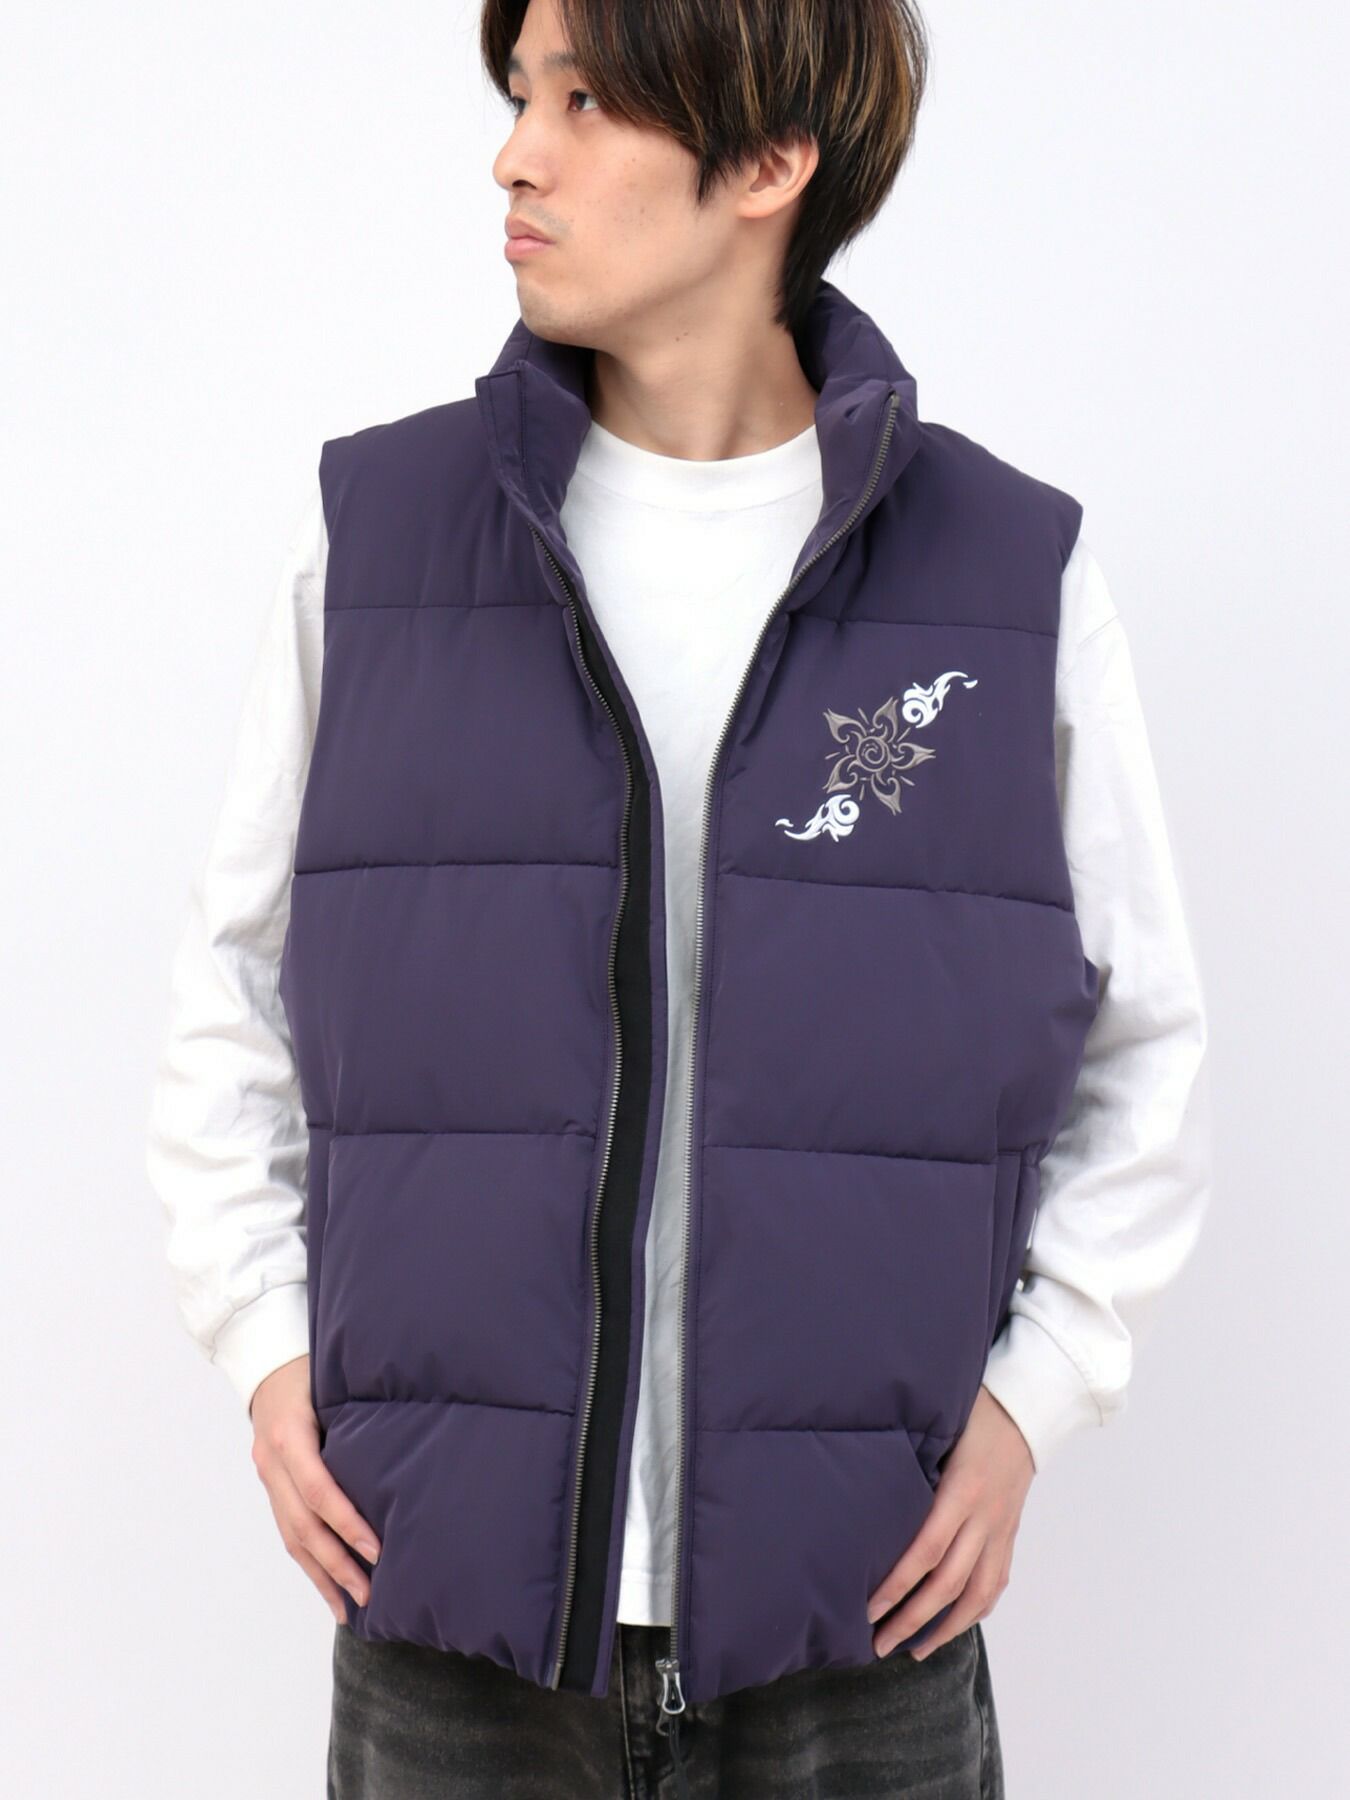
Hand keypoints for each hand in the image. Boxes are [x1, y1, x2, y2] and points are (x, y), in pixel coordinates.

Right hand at [249, 1355, 381, 1625]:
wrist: (264, 1358)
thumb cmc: (312, 1364)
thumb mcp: (333, 1381)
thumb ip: (359, 1414)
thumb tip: (408, 1447)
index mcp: (289, 1435)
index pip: (318, 1490)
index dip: (347, 1524)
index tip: (377, 1551)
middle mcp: (272, 1462)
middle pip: (302, 1526)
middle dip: (336, 1565)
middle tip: (370, 1595)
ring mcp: (267, 1476)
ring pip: (291, 1538)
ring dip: (321, 1575)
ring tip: (349, 1609)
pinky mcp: (270, 1485)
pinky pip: (287, 1531)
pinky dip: (308, 1562)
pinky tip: (328, 1584)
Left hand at [866, 1384, 1034, 1658]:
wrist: (1027, 1410)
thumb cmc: (972, 1412)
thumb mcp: (937, 1431)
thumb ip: (910, 1464)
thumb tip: (865, 1494)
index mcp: (962, 1490)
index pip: (925, 1551)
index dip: (897, 1585)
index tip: (868, 1609)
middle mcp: (984, 1517)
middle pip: (948, 1584)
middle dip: (912, 1620)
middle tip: (879, 1645)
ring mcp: (1001, 1529)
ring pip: (977, 1594)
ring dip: (945, 1629)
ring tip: (915, 1650)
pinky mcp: (1011, 1534)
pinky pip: (996, 1582)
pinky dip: (976, 1610)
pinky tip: (955, 1624)